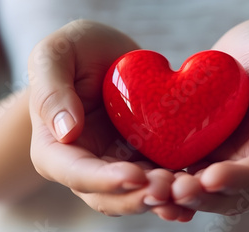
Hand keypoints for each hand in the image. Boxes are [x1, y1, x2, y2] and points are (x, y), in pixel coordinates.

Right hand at [28, 20, 193, 219]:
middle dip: (137, 196)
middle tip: (168, 188)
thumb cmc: (75, 50)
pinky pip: (157, 179)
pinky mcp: (141, 158)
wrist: (107, 53)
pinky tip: (197, 186)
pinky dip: (175, 188)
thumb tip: (66, 133)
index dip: (103, 180)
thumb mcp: (55, 55)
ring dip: (160, 197)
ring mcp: (115, 165)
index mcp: (54, 147)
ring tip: (187, 188)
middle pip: (107, 195)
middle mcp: (84, 164)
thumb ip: (51, 89)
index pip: (74, 172)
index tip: (133, 176)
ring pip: (135, 194)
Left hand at [171, 17, 248, 213]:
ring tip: (158, 191)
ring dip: (184, 196)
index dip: (242, 178)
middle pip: (235, 192)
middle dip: (206, 197)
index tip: (213, 177)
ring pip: (207, 190)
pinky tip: (145, 180)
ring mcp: (229, 159)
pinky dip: (168, 180)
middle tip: (177, 191)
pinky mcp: (204, 152)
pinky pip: (186, 172)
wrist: (245, 49)